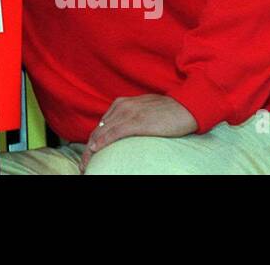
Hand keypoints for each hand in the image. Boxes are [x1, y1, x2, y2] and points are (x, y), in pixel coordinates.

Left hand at [79, 94, 197, 170]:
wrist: (185, 107)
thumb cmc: (167, 111)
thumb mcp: (142, 111)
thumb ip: (129, 118)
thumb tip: (120, 133)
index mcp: (120, 104)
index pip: (101, 127)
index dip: (92, 142)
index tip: (88, 156)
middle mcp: (121, 107)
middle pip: (98, 131)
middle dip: (88, 150)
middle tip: (83, 164)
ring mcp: (128, 113)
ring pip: (103, 133)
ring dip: (91, 150)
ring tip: (87, 164)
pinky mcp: (137, 121)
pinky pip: (115, 133)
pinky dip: (103, 142)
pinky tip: (95, 150)